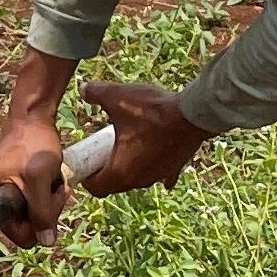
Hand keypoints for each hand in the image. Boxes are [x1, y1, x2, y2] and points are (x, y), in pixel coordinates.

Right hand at [0, 108, 70, 247]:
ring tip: (54, 180)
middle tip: (56, 188)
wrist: (33, 117)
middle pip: (29, 227)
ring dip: (51, 201)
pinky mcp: (17, 188)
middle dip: (48, 210)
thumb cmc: (32, 145)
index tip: (46, 199)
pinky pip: (37, 202)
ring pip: (36, 215)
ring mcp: (7, 195)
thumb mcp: (38, 179)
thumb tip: (46, 243)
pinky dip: (48, 193)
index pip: (17, 234)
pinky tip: (52, 178)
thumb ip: (42, 212)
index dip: (38, 224)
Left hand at [80, 78, 210, 193]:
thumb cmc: (153, 110)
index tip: (86, 161)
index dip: (87, 176)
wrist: (193, 114)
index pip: (96, 187)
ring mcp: (158, 176)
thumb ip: (95, 93)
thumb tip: (83, 88)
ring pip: (136, 178)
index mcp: (120, 172)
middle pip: (115, 184)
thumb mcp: (117, 97)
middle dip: (106, 169)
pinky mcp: (174, 168)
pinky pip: (161, 175)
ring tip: (126, 144)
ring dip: (129, 166)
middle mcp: (139, 180)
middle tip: (102, 148)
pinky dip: (154, 167)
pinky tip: (152, 160)